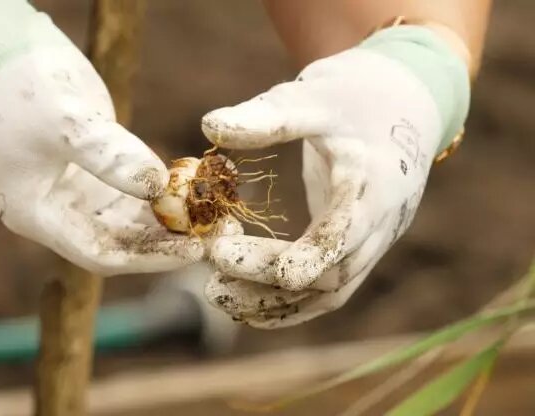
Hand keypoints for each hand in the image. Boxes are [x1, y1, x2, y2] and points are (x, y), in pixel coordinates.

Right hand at [0, 0, 239, 275]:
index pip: (99, 253)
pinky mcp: (94, 171)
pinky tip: (197, 190)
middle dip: (168, 241)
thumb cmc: (23, 86)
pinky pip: (133, 193)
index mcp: (36, 214)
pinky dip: (163, 194)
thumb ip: (110, 156)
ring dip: (172, 220)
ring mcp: (75, 192)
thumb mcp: (66, 121)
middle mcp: (56, 212)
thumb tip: (159, 188)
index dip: (148, 257)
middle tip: (219, 235)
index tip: (193, 248)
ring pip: (130, 220)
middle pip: (119, 242)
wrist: (3, 50)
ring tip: (218, 216)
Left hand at [201, 35, 467, 327]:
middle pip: (333, 270)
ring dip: (275, 301)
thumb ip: (268, 116)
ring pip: (331, 289)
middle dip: (270, 277)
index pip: (350, 228)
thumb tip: (210, 125)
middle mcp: (382, 219)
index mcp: (376, 179)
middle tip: (211, 270)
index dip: (314, 254)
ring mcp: (375, 237)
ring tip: (217, 296)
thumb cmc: (353, 93)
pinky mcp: (359, 245)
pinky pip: (329, 286)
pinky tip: (247, 305)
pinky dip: (291, 303)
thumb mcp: (312, 95)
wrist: (402, 101)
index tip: (272, 271)